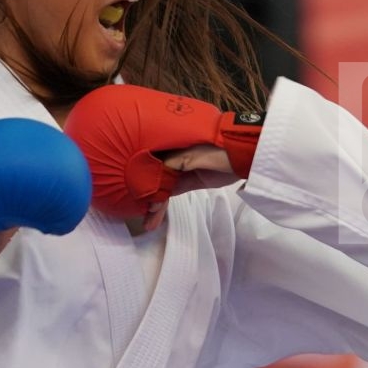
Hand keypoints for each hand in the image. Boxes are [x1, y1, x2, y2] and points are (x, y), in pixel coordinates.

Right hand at [66, 85, 260, 219]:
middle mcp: (170, 155)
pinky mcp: (189, 180)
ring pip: (160, 188)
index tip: (122, 187)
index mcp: (167, 143)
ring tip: (145, 223)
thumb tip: (155, 186)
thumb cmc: (219, 148)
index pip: (146, 162)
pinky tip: (153, 219)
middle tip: (130, 210)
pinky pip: (170, 194)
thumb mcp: (193, 156)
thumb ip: (173, 167)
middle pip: (150, 175)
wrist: (245, 152)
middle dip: (141, 194)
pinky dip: (163, 206)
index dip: (135, 175)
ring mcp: (179, 168)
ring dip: (153, 206)